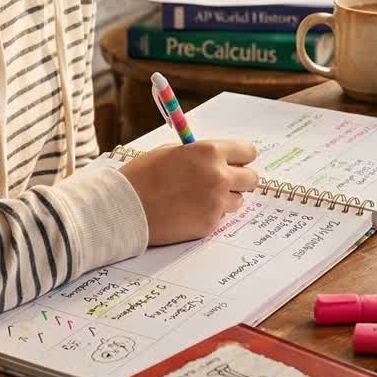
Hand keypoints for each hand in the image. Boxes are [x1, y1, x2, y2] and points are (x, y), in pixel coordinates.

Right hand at [119, 140, 259, 245]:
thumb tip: (219, 158)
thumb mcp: (172, 152)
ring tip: (198, 197)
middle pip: (251, 179)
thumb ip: (200, 154)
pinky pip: (220, 217)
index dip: (241, 157)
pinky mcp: (209, 224)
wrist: (125, 208)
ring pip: (238, 201)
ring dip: (225, 199)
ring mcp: (216, 203)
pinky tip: (187, 211)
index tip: (236, 162)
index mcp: (209, 152)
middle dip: (239, 180)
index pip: (248, 152)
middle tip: (222, 182)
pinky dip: (208, 214)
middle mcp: (218, 176)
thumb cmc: (143, 176)